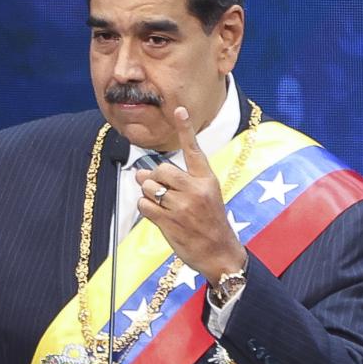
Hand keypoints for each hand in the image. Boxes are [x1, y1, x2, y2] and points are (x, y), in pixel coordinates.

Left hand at [135, 106, 246, 284]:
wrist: (220, 253)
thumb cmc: (210, 223)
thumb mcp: (206, 196)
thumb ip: (178, 182)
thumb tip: (142, 173)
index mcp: (207, 180)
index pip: (194, 150)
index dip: (185, 129)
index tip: (180, 110)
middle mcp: (195, 190)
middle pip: (161, 170)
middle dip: (154, 179)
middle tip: (160, 190)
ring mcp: (182, 206)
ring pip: (149, 187)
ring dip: (148, 194)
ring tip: (161, 204)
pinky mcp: (170, 222)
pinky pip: (145, 205)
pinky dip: (146, 208)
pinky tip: (157, 215)